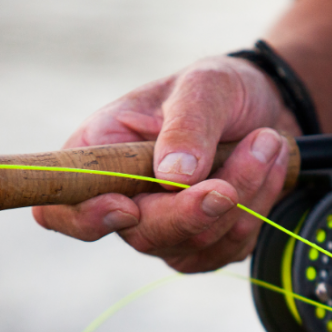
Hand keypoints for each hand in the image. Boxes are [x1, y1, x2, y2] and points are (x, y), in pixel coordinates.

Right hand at [33, 56, 298, 271]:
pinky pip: (231, 246)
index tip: (126, 206)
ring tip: (268, 140)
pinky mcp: (205, 245)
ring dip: (244, 194)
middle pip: (142, 234)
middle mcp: (124, 200)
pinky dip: (260, 205)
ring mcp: (165, 230)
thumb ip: (187, 125)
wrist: (268, 108)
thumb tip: (172, 178)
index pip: (61, 208)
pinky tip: (270, 165)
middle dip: (195, 208)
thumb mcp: (205, 85)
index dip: (85, 218)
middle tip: (240, 166)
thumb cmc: (221, 89)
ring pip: (196, 242)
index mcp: (99, 155)